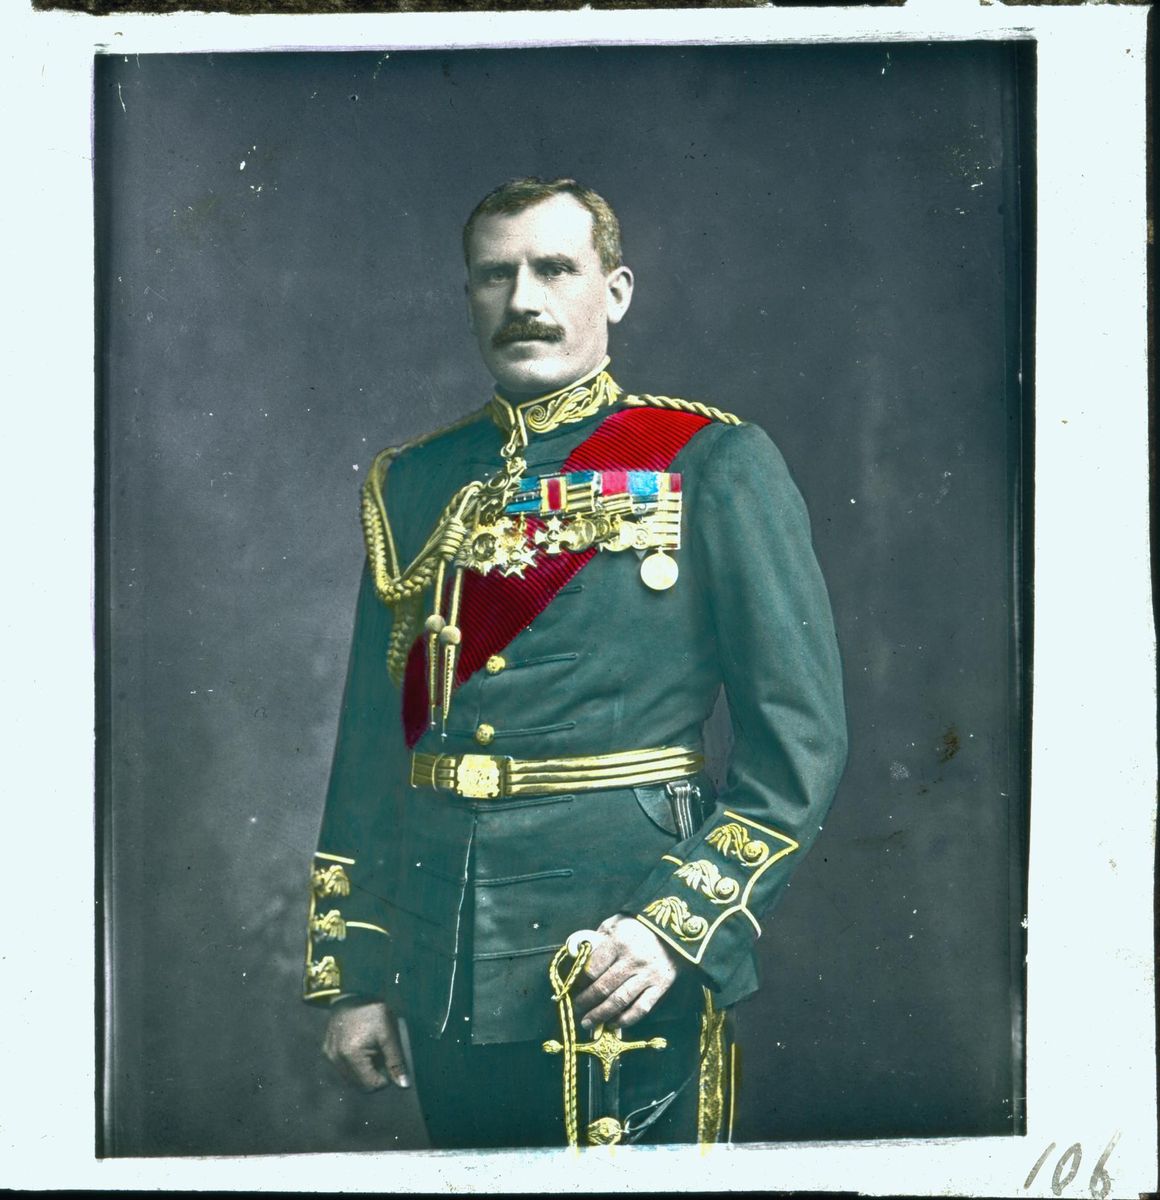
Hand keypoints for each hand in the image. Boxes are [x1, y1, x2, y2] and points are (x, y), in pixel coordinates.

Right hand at [322, 1000, 410, 1090]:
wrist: (353, 992)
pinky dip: (353, 1064)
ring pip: (350, 1079)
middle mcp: (335, 1059)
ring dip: (363, 1070)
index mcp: (351, 1056)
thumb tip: (404, 1085)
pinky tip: (360, 1047)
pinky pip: (342, 1068)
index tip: (388, 1060)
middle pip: (359, 1084)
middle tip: (380, 1053)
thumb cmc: (374, 1012)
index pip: (371, 1085)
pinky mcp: (326, 1051)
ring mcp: (329, 1056)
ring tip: (370, 1049)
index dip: (384, 1077)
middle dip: (373, 1074)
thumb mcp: (389, 1034)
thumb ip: (396, 1061)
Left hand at [571, 914, 680, 1029]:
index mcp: (619, 942)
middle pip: (603, 987)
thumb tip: (580, 956)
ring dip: (601, 1015)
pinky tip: (613, 1024)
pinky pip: (641, 1008)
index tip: (573, 988)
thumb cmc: (639, 925)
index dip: (580, 982)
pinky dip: (625, 1020)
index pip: (593, 968)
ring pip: (620, 1001)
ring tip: (588, 1023)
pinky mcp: (661, 986)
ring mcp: (648, 975)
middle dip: (586, 1002)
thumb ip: (598, 939)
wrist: (674, 929)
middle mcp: (633, 960)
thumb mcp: (615, 923)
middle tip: (576, 1009)